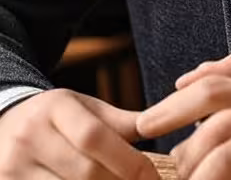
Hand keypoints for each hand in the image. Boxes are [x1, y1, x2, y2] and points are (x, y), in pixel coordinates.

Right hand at [0, 88, 157, 179]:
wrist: (6, 127)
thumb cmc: (56, 119)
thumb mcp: (84, 109)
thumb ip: (120, 122)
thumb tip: (165, 125)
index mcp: (54, 108)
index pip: (95, 137)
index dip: (129, 161)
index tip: (152, 177)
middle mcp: (29, 137)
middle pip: (84, 173)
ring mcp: (13, 168)